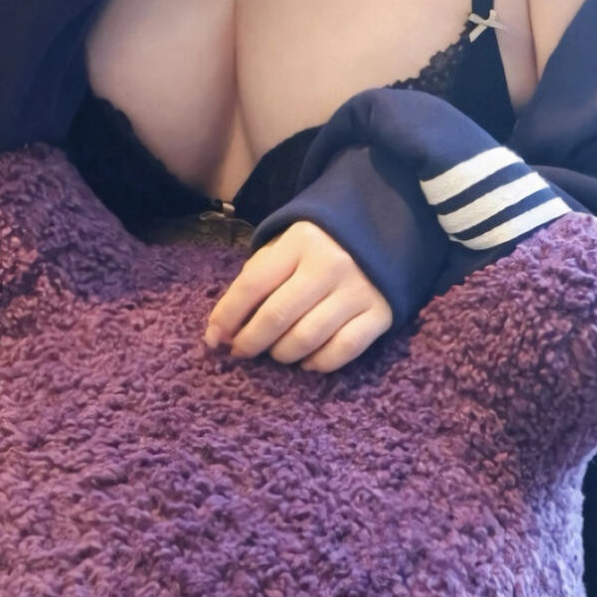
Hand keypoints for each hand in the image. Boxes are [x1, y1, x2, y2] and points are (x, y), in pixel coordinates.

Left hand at [204, 223, 393, 372]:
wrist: (382, 233)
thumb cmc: (319, 248)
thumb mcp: (286, 249)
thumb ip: (256, 281)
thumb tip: (221, 331)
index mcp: (300, 242)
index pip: (253, 284)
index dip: (227, 316)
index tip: (214, 339)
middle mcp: (331, 264)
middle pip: (278, 316)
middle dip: (250, 341)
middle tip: (241, 351)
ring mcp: (358, 290)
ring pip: (307, 338)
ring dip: (282, 354)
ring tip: (276, 352)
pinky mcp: (381, 313)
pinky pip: (343, 350)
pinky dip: (319, 363)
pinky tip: (307, 362)